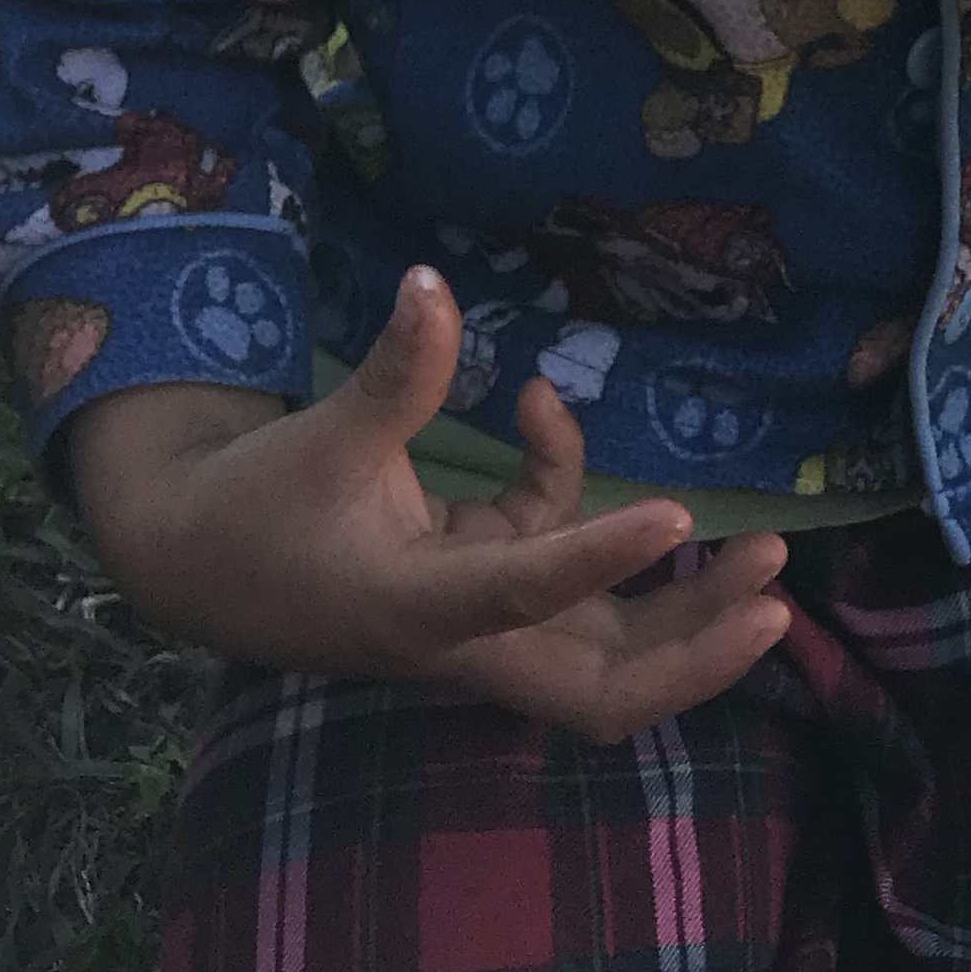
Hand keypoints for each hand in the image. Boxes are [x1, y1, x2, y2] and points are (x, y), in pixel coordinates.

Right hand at [73, 270, 790, 745]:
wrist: (191, 559)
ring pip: (605, 644)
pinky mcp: (481, 585)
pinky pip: (554, 557)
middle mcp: (467, 636)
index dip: (601, 558)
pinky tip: (534, 403)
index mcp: (420, 609)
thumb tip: (433, 285)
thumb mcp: (320, 439)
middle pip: (602, 686)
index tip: (678, 519)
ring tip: (767, 551)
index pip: (525, 597)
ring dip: (686, 607)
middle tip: (779, 593)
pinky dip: (574, 497)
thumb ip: (392, 375)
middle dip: (695, 651)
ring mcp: (484, 618)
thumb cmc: (251, 510)